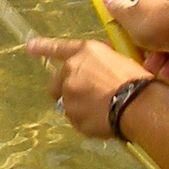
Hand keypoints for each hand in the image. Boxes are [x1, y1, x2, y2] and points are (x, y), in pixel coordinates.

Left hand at [24, 36, 151, 138]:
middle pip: (56, 84)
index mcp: (85, 52)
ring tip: (103, 110)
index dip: (44, 48)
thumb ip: (100, 65)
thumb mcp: (120, 61)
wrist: (138, 104)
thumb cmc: (136, 81)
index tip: (30, 47)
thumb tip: (97, 72)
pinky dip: (86, 121)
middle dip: (65, 91)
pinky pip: (76, 120)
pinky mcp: (71, 114)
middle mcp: (71, 70)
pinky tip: (103, 120)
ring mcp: (68, 93)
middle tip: (84, 99)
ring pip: (67, 104)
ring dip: (79, 108)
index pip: (60, 48)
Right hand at [103, 0, 168, 84]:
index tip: (119, 54)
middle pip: (142, 58)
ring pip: (157, 69)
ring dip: (158, 69)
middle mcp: (161, 34)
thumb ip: (117, 9)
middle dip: (143, 62)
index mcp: (147, 20)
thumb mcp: (130, 16)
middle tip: (147, 58)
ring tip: (165, 61)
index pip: (129, 38)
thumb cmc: (161, 23)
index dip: (123, 48)